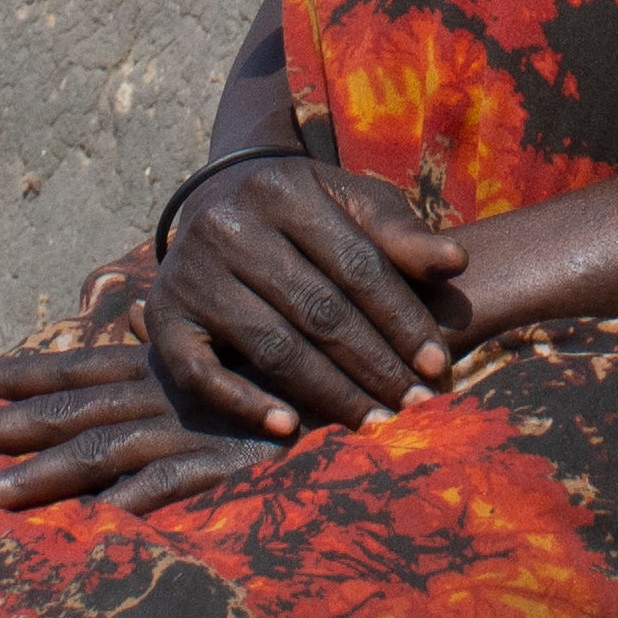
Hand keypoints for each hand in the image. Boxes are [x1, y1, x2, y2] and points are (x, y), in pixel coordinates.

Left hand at [0, 340, 278, 515]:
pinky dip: (128, 506)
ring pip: (93, 454)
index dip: (20, 371)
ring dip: (30, 479)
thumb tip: (145, 324)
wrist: (373, 371)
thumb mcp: (235, 354)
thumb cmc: (304, 368)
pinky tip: (86, 529)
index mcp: (163, 366)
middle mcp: (163, 391)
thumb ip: (185, 349)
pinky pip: (165, 491)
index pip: (77, 367)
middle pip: (62, 411)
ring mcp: (188, 429)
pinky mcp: (224, 466)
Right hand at [149, 155, 471, 441]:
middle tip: (415, 408)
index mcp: (283, 188)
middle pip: (318, 310)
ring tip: (374, 424)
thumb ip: (400, 234)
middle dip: (375, 365)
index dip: (402, 320)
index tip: (438, 366)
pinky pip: (203, 374)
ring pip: (272, 347)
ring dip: (330, 394)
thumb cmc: (304, 214)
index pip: (357, 265)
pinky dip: (246, 405)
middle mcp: (229, 226)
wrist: (215, 207)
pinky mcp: (162, 319)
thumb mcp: (351, 204)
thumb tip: (455, 262)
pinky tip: (290, 430)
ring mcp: (189, 273)